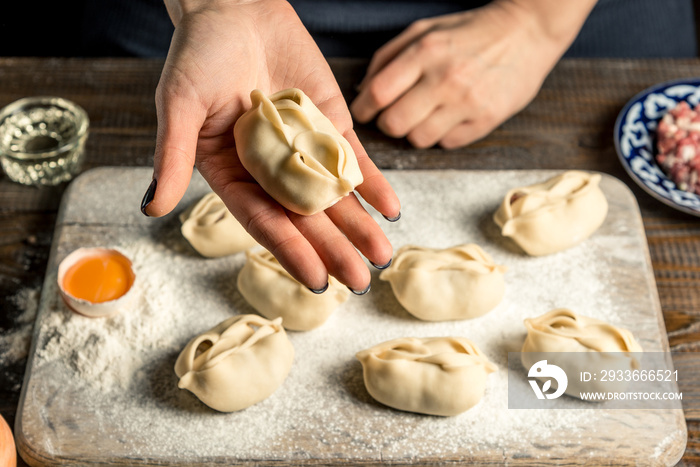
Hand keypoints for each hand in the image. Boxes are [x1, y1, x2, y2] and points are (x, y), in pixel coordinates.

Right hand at [144, 0, 399, 291]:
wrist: (236, 7)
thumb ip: (173, 157)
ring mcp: (304, 150)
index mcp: (233, 175)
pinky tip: (390, 208)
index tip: (316, 280)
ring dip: (359, 226)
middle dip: (333, 249)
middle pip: (306, 218)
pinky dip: (373, 183)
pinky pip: (354, 160)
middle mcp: (271, 171)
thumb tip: (150, 208)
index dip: (290, 251)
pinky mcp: (330, 125)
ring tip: (381, 255)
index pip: (263, 221)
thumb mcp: (179, 105)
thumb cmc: (198, 54)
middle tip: (360, 281)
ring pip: (334, 196)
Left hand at [350, 0, 595, 148]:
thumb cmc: (469, 32)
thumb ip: (389, 57)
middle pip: (394, 123)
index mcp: (425, 51)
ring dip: (415, 132)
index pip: (377, 94)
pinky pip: (447, 144)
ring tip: (426, 115)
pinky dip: (442, 135)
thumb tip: (362, 91)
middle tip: (395, 116)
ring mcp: (467, 102)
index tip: (364, 113)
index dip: (363, 110)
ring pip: (418, 139)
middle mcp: (445, 78)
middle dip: (388, 124)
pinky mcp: (486, 121)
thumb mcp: (424, 30)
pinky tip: (450, 117)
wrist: (527, 32)